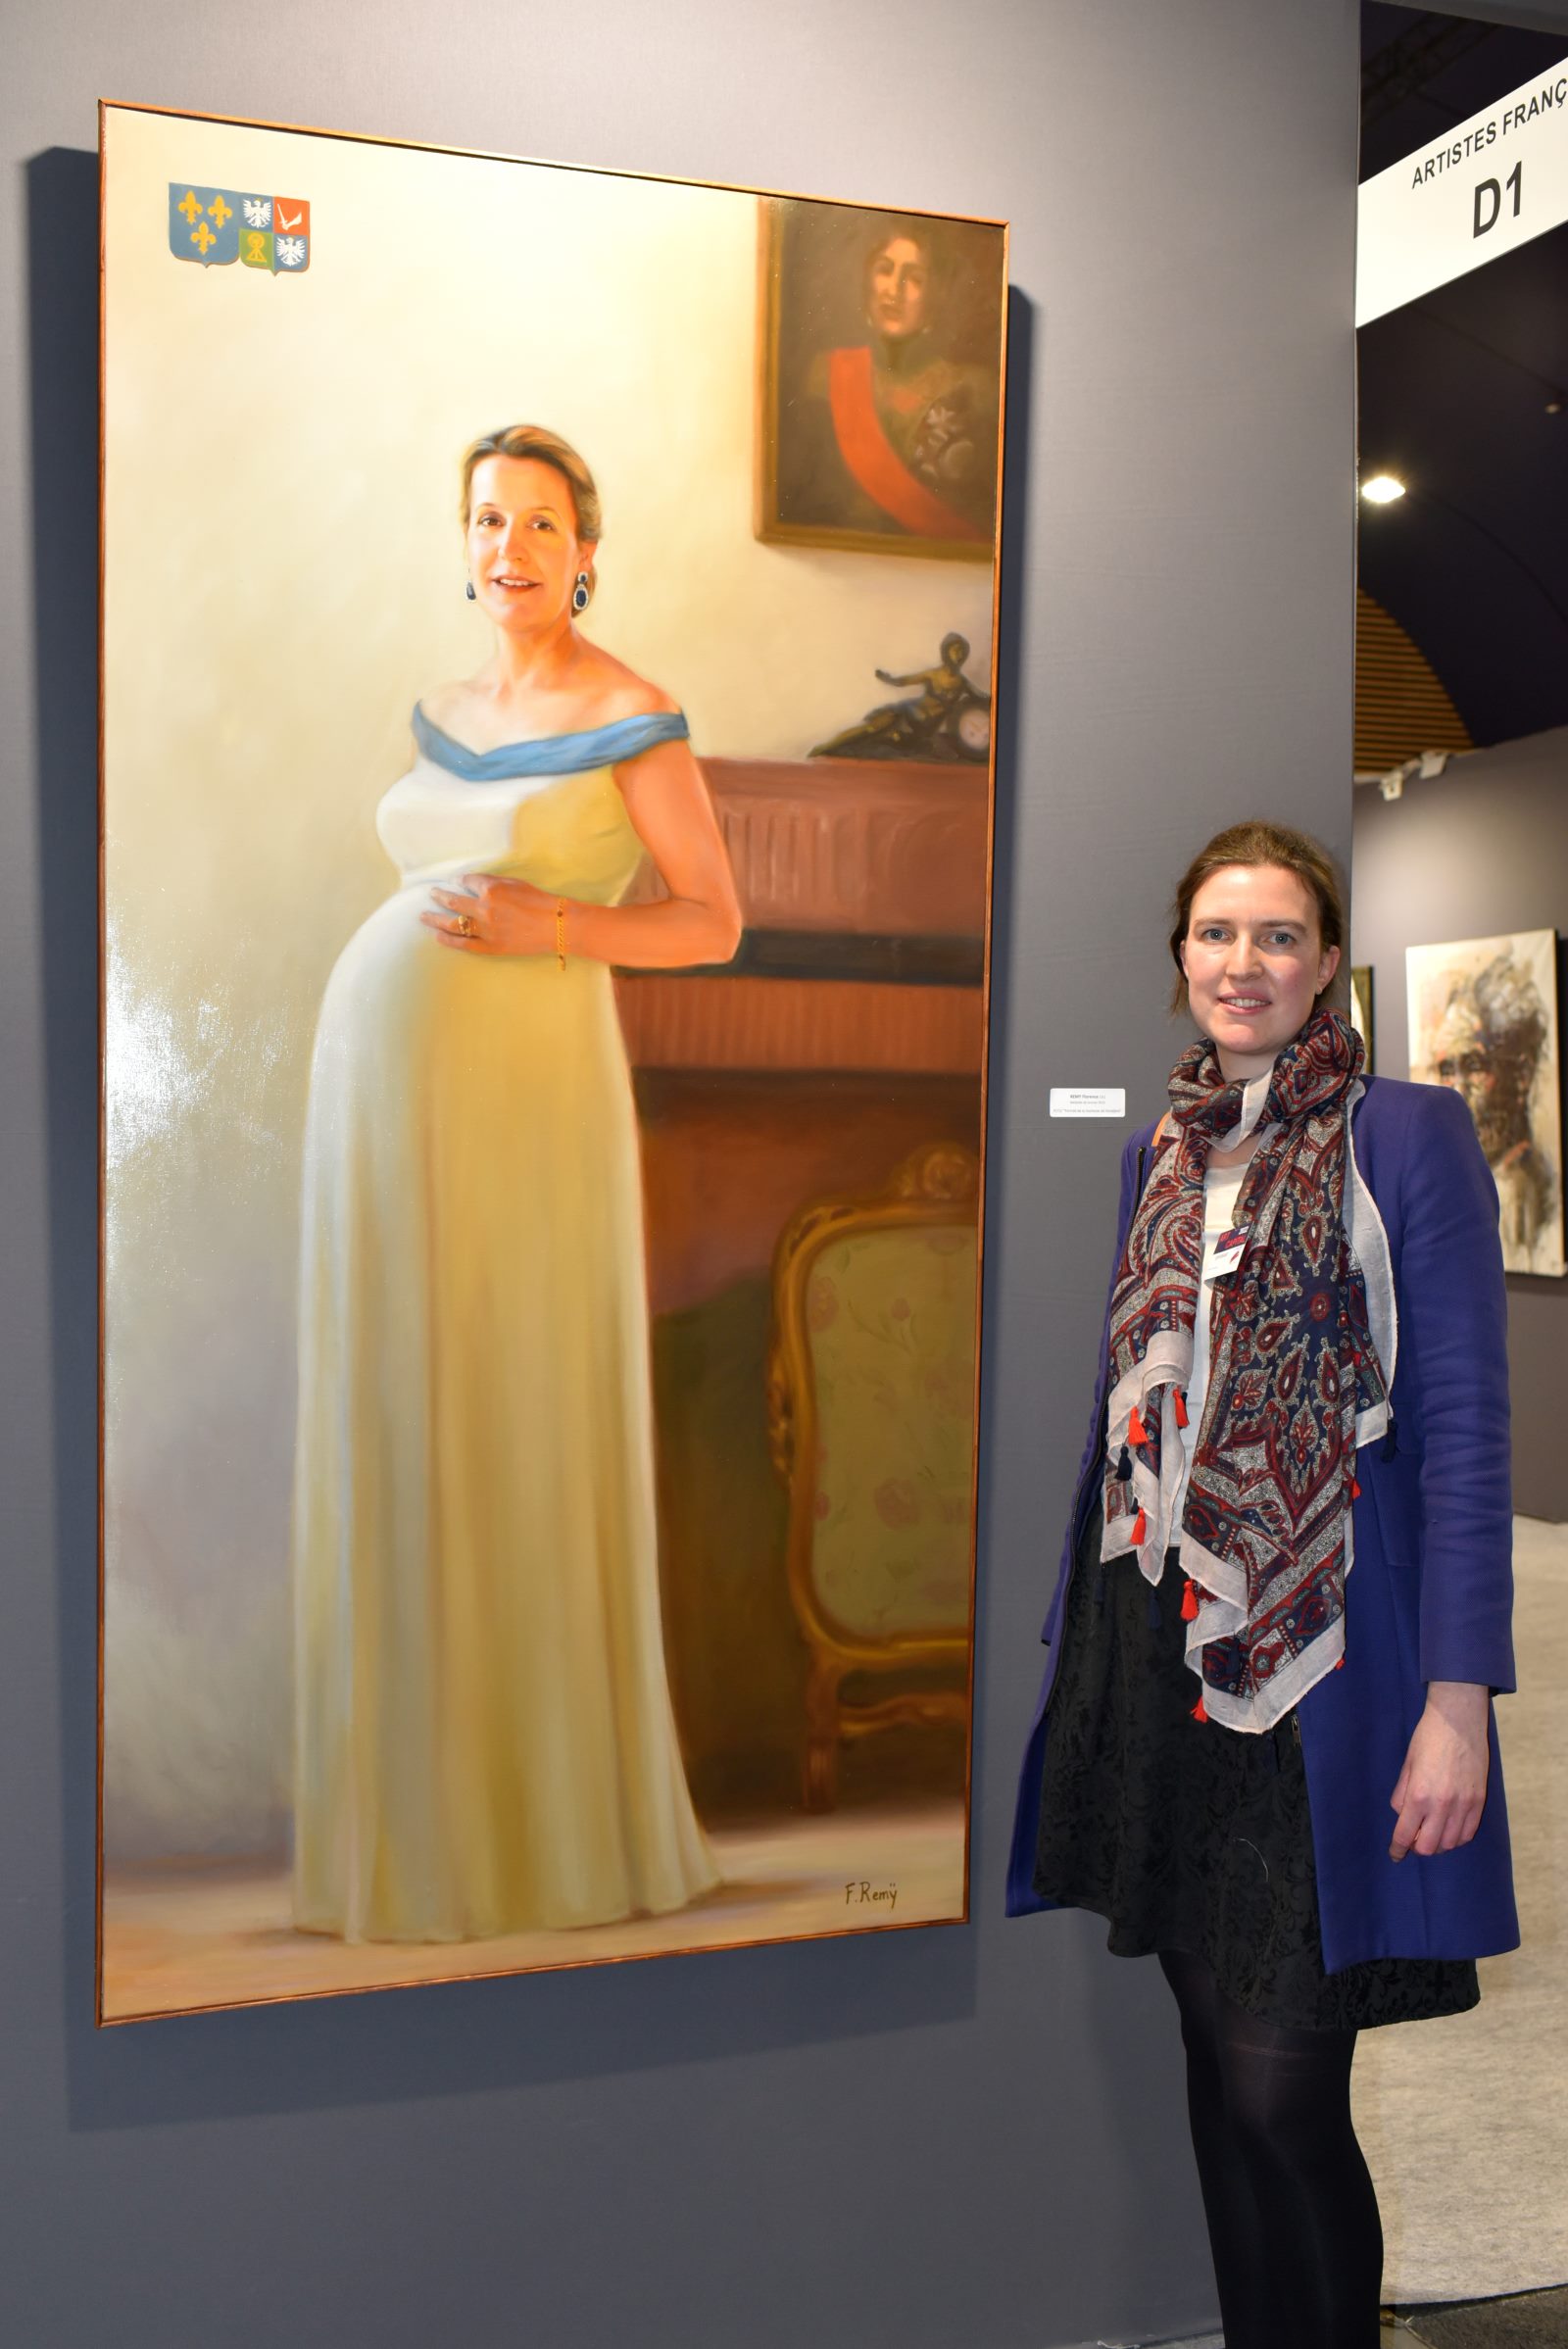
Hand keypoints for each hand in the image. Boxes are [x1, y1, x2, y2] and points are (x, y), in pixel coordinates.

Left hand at [421, 872, 558, 956]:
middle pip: (454, 902)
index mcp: (491, 890)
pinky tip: (437, 936)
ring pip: (452, 924)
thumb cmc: (539, 901)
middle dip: (440, 896)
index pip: (468, 882)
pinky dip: (448, 940)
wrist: (556, 925)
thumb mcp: (515, 883)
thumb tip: (471, 882)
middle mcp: (484, 909)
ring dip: (435, 919)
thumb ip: (492, 882)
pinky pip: (464, 944)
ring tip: (423, 916)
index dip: (461, 881)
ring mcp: (485, 929)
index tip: (457, 882)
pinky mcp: (490, 946)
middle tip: (432, 894)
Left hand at [1388, 1681, 1489, 1860]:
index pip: (1405, 1835)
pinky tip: (1449, 1830)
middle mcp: (1442, 1805)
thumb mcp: (1406, 1766)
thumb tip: (1402, 1817)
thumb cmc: (1428, 1739)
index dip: (1397, 1849)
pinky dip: (1457, 1837)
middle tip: (1413, 1838)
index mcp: (1418, 1796)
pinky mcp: (1479, 1802)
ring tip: (1431, 1832)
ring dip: (1438, 1844)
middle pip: (1428, 1847)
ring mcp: (1464, 1805)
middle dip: (1416, 1847)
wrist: (1459, 1721)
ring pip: (1450, 1843)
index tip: (1395, 1855)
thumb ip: (1402, 1795)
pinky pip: (1468, 1832)